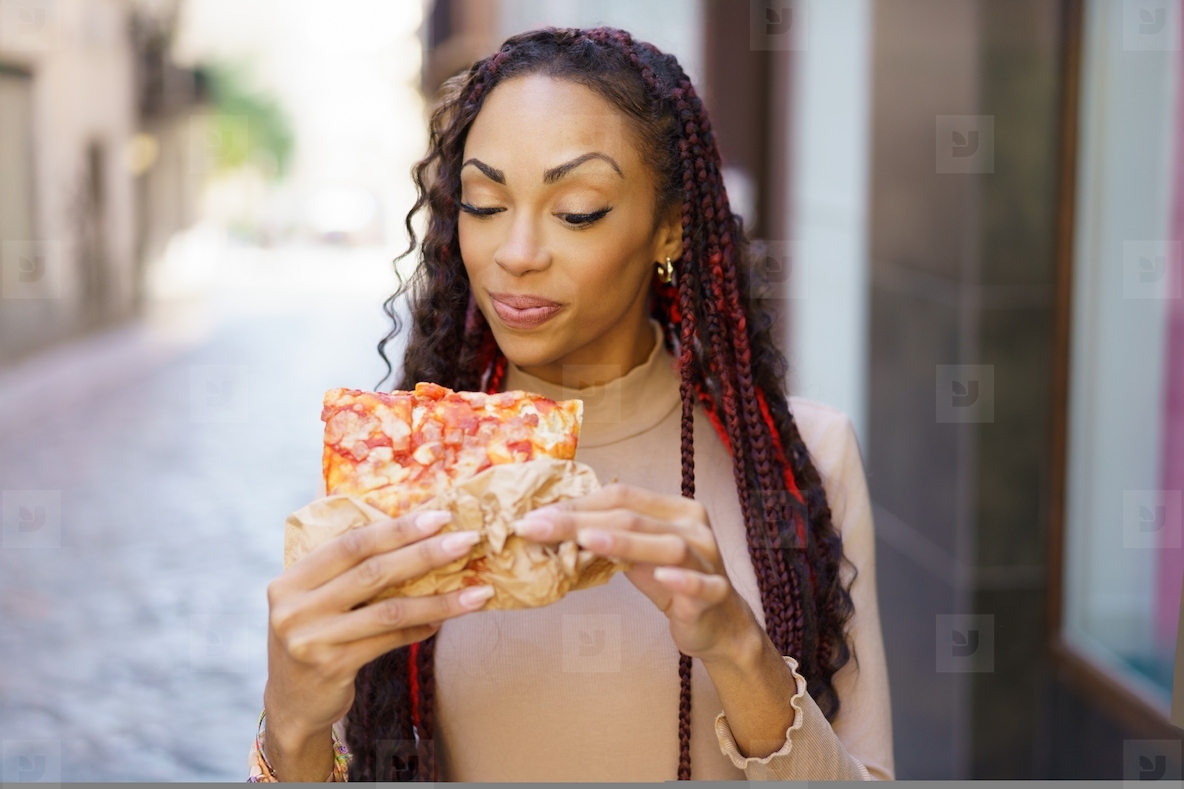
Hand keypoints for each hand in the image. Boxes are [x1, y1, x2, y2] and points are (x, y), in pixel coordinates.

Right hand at [262, 509, 494, 768]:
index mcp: (292, 579)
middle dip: (425, 553)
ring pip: (389, 610)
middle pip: (372, 571)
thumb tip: (403, 520)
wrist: (293, 703)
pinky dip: (421, 628)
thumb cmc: (315, 636)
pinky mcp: (333, 666)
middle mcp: (294, 607)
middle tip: (467, 541)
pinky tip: (446, 621)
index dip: (397, 528)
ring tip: (477, 592)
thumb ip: (344, 564)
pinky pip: (390, 640)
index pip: (351, 543)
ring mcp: (311, 639)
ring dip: (439, 600)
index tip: (439, 517)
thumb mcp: (315, 597)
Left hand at [514, 484, 760, 663]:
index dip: (577, 503)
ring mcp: (707, 559)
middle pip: (634, 517)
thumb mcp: (637, 556)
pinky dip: (681, 579)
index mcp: (673, 510)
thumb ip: (607, 538)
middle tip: (535, 527)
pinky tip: (661, 576)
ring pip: (667, 545)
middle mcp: (693, 527)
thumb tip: (550, 528)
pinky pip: (700, 584)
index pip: (621, 496)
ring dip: (625, 541)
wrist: (719, 625)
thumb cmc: (671, 582)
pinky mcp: (716, 593)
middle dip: (581, 520)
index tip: (534, 516)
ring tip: (586, 541)